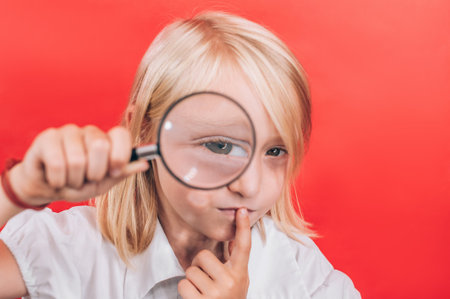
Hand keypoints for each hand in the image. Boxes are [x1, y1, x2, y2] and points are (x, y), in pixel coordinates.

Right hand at [8, 124, 147, 206]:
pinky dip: (58, 180)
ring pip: (77, 159)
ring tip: (69, 180)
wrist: (47, 189)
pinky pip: (57, 163)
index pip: (121, 134)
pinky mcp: (47, 137)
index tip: (114, 171)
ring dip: (73, 180)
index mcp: (107, 140)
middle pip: (100, 147)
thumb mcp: (103, 183)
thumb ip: (122, 172)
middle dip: (94, 173)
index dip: (120, 154)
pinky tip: (55, 178)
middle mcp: (90, 132)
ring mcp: (68, 132)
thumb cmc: (77, 184)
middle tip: (87, 179)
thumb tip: (145, 164)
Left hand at [178, 208, 250, 298]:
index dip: (242, 227)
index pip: (243, 246)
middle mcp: (231, 281)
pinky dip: (185, 292)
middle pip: (203, 257)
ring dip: (192, 281)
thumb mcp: (238, 281)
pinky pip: (183, 285)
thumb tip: (232, 239)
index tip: (240, 210)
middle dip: (199, 267)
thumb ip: (234, 262)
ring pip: (190, 271)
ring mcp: (217, 293)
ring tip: (202, 291)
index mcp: (240, 273)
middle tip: (206, 280)